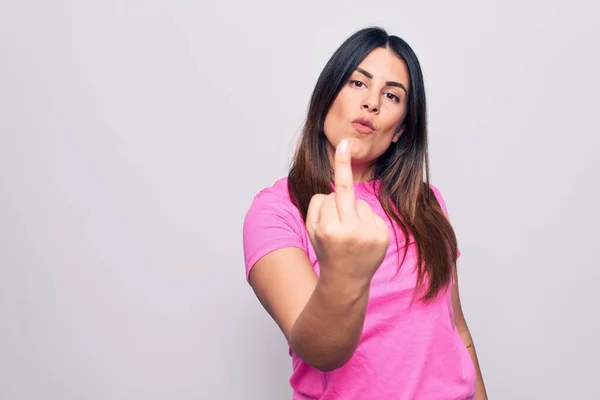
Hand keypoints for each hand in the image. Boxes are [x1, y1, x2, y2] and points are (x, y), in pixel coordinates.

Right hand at [306, 139, 389, 283]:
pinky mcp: (383, 235)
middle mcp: (351, 230)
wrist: (346, 281)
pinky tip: (363, 238)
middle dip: (343, 166)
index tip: (344, 145)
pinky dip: (367, 221)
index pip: (329, 196)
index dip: (334, 180)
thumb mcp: (312, 231)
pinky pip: (371, 213)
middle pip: (345, 192)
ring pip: (359, 203)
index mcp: (330, 229)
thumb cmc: (327, 251)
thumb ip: (318, 206)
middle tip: (345, 144)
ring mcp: (369, 234)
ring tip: (351, 234)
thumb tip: (336, 188)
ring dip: (353, 212)